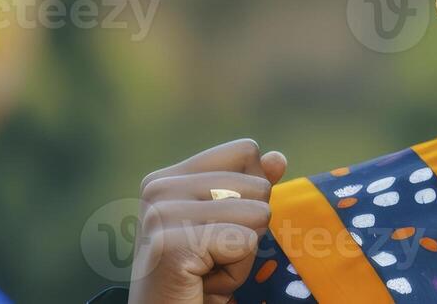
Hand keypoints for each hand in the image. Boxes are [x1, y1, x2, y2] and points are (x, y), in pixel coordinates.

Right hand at [128, 138, 287, 303]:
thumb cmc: (198, 282)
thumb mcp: (230, 228)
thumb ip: (251, 190)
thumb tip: (278, 158)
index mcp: (166, 178)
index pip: (246, 151)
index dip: (250, 196)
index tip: (216, 234)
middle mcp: (158, 188)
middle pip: (258, 184)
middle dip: (249, 230)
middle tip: (210, 260)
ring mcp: (161, 214)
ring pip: (257, 213)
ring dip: (243, 254)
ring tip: (206, 272)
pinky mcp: (172, 244)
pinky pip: (246, 242)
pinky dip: (236, 272)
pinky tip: (203, 284)